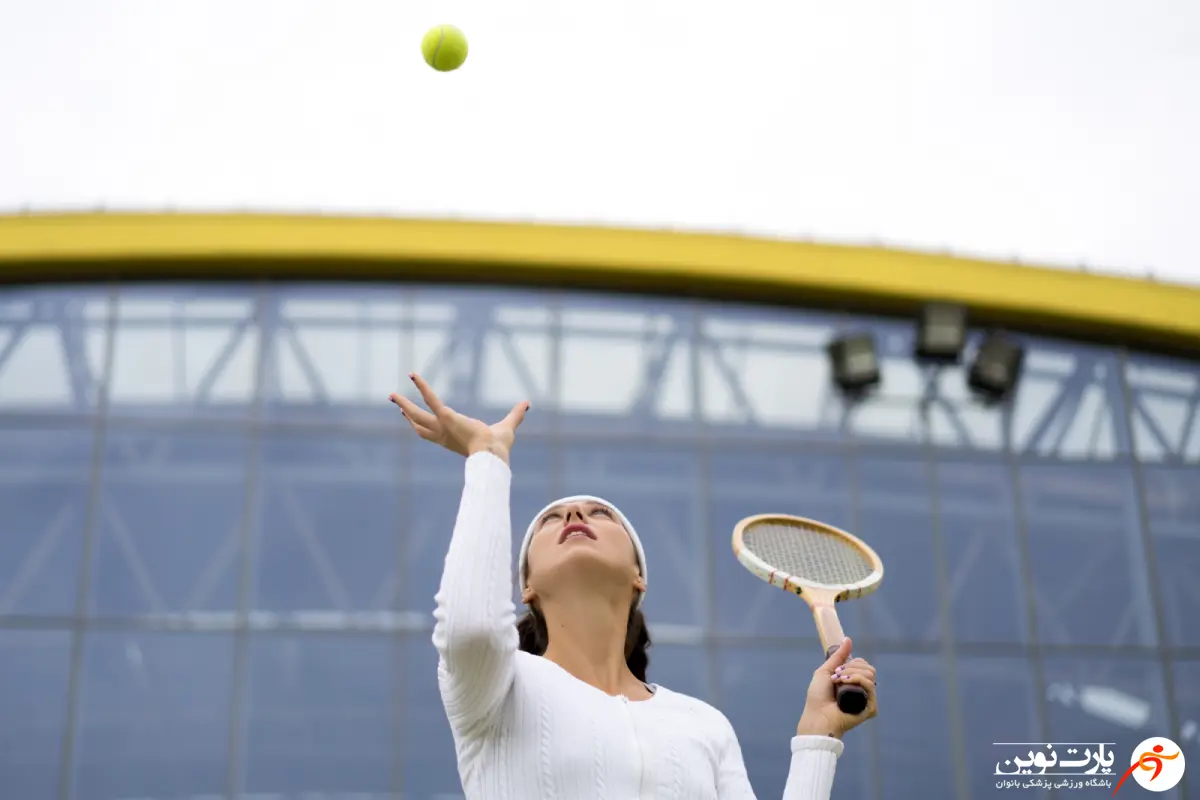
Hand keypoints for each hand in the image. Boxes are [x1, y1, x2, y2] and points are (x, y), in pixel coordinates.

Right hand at [390, 373, 528, 463]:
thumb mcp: (508, 426)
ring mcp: (441, 426)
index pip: (430, 432)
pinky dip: (422, 386)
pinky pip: (430, 399)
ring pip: (416, 414)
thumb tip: (527, 404)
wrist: (493, 452)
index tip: (408, 415)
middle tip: (394, 401)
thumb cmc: (499, 445)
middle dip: (406, 412)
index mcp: (452, 439)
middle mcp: (442, 434)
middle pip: (417, 424)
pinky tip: (414, 375)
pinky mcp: (445, 416)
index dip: (418, 423)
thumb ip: (516, 415)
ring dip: (404, 403)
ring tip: (391, 395)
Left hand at [795, 638, 876, 739]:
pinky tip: (846, 684)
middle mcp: (862, 690)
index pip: (863, 664)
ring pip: (870, 674)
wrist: (817, 715)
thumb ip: (839, 656)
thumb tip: (848, 639)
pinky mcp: (870, 708)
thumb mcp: (826, 671)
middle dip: (851, 667)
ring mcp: (867, 699)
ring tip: (839, 681)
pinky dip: (858, 680)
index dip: (852, 662)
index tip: (836, 670)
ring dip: (852, 673)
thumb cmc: (818, 696)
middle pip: (868, 667)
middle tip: (836, 676)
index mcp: (853, 682)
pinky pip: (870, 686)